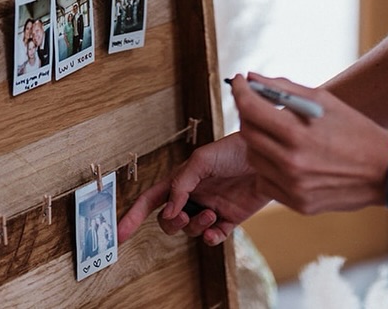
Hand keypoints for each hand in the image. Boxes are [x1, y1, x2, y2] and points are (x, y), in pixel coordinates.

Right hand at [117, 132, 269, 246]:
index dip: (134, 215)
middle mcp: (193, 196)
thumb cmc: (233, 150)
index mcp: (181, 179)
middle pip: (168, 220)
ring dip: (196, 226)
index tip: (120, 233)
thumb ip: (181, 184)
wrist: (267, 158)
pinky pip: (213, 237)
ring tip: (211, 213)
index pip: (151, 199)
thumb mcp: (202, 160)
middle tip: (183, 216)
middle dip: (171, 223)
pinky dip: (211, 237)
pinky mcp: (229, 219)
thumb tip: (170, 211)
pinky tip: (217, 228)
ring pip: (189, 230)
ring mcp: (210, 208)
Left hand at [233, 73, 387, 214]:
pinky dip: (269, 167)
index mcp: (297, 134)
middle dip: (247, 114)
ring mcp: (293, 187)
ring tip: (277, 133)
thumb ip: (283, 89)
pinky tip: (286, 158)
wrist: (385, 171)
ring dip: (258, 142)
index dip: (239, 91)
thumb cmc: (355, 130)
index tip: (238, 82)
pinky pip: (266, 182)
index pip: (250, 109)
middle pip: (247, 133)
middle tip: (256, 105)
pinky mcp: (297, 204)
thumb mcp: (323, 101)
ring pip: (253, 158)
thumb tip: (252, 78)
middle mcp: (291, 163)